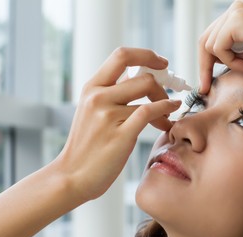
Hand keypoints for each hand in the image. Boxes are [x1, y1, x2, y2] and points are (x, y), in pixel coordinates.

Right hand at [56, 47, 180, 200]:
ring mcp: (108, 115)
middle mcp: (97, 97)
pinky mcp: (120, 134)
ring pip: (148, 94)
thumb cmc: (87, 146)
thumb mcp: (92, 111)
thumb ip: (113, 93)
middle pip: (142, 75)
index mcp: (91, 88)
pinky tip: (170, 115)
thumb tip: (139, 77)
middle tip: (168, 95)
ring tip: (167, 117)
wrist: (72, 176)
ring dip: (166, 102)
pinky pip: (150, 112)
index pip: (122, 55)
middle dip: (161, 84)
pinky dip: (166, 109)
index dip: (146, 55)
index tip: (162, 63)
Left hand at [199, 0, 242, 92]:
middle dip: (204, 66)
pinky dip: (231, 61)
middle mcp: (235, 7)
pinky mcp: (237, 20)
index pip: (212, 37)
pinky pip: (218, 47)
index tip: (206, 82)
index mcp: (240, 13)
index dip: (206, 61)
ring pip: (209, 45)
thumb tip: (212, 61)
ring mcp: (236, 11)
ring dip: (226, 63)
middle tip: (205, 87)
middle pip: (204, 39)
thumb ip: (233, 52)